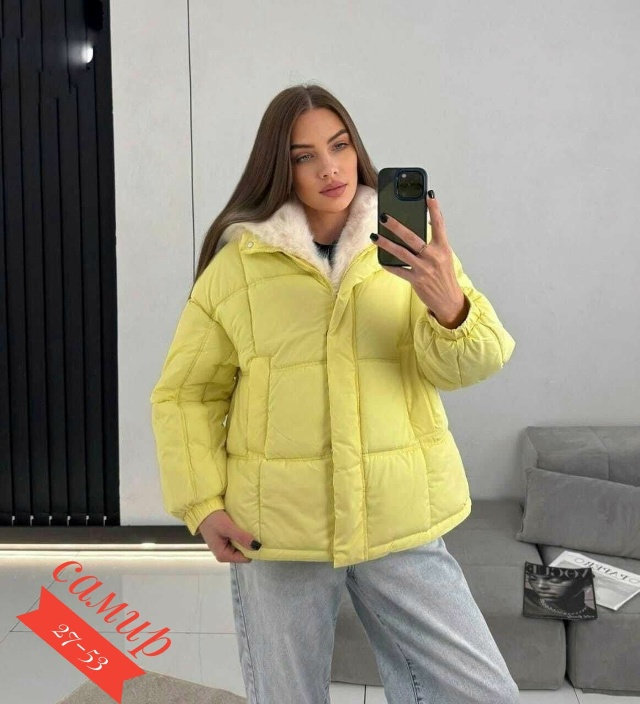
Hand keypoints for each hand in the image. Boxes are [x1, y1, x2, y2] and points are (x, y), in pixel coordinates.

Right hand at [198, 509, 259, 563]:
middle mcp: (224, 554)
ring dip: (245, 539)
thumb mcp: (228, 528)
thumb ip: (241, 537)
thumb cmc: (213, 520)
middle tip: (255, 533)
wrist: (202, 510)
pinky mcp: (225, 540)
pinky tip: (244, 528)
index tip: (259, 540)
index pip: (245, 558)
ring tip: (250, 529)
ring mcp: (224, 547)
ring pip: (241, 546)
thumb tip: (257, 546)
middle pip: (244, 553)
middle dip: (249, 544)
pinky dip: (241, 535)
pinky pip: (237, 541)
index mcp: (223, 555)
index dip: (252, 549)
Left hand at [373, 193, 467, 326]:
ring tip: (374, 236)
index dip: (434, 209)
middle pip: (412, 237)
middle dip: (397, 226)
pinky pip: (398, 270)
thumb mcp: (443, 257)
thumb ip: (433, 243)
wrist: (449, 301)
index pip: (439, 224)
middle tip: (384, 216)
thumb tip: (418, 228)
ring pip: (401, 253)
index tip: (428, 195)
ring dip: (386, 244)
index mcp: (443, 248)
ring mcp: (424, 269)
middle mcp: (434, 256)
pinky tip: (380, 260)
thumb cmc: (443, 276)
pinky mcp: (416, 280)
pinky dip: (389, 265)